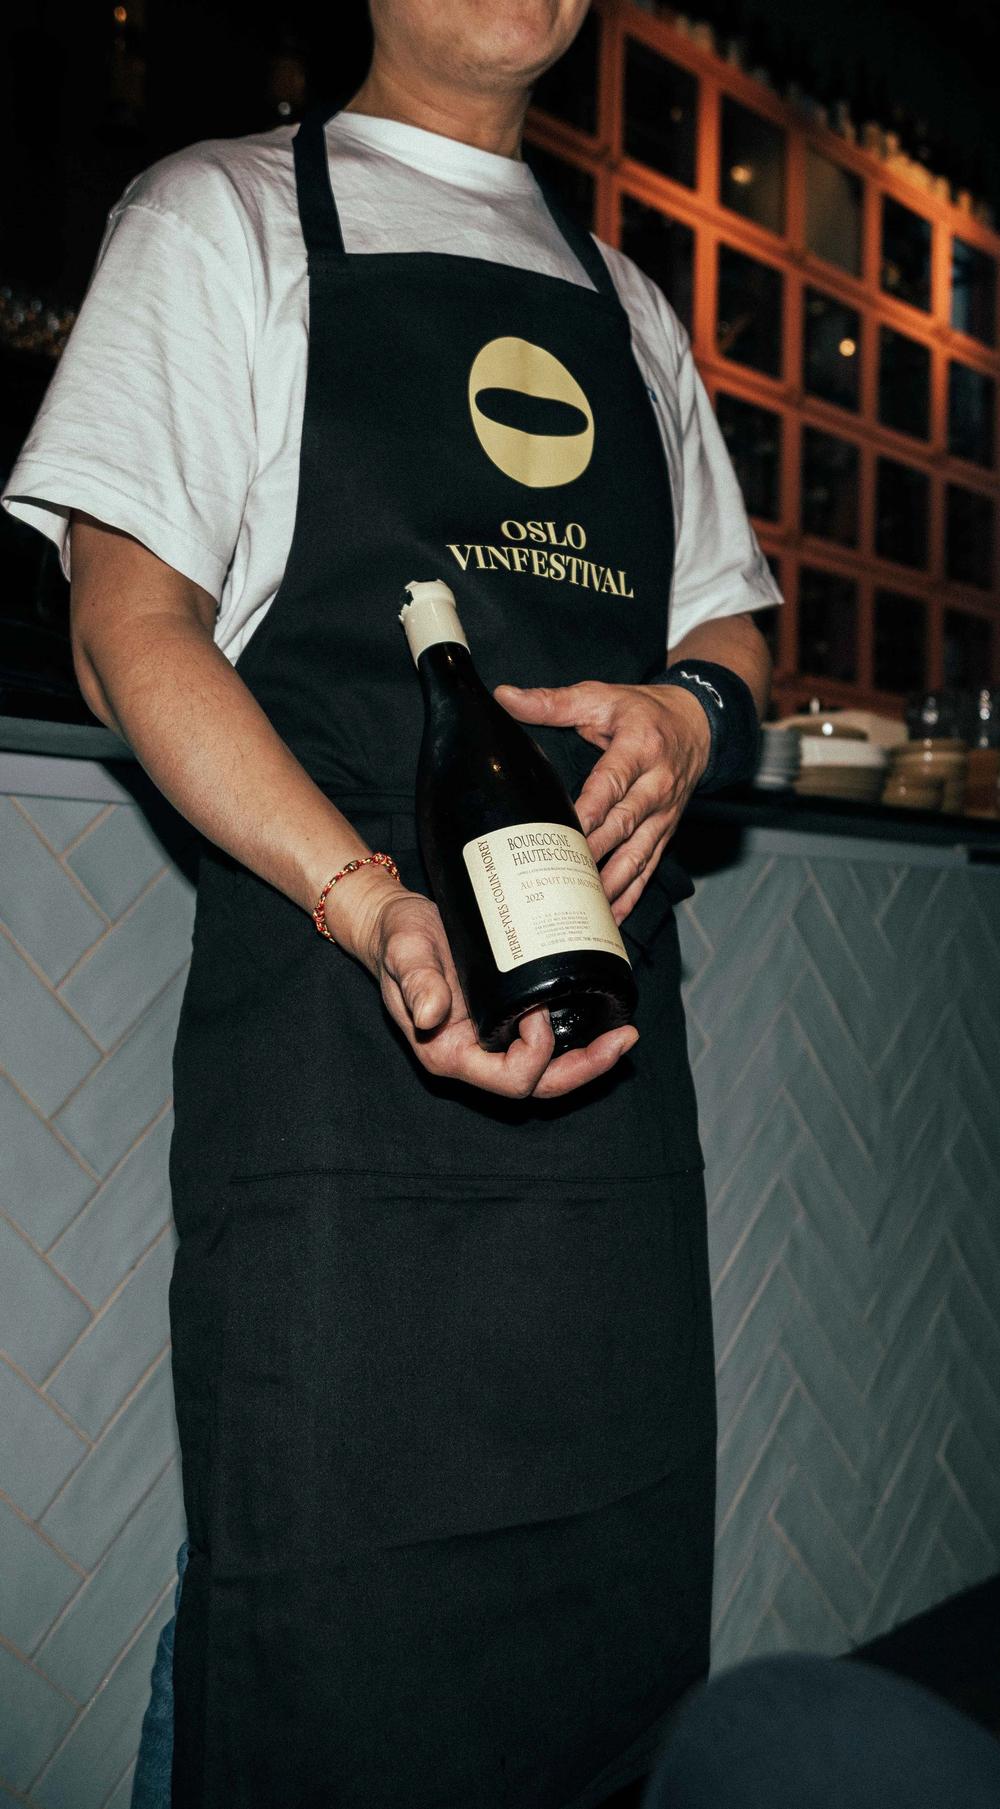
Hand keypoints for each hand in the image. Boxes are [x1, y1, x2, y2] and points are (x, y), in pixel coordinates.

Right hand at [353, 884, 637, 1100]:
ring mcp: (492, 1042)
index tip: (537, 1006)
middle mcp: (475, 1056)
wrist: (395, 926)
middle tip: (624, 1038)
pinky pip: (547, 1043)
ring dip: (590, 1057)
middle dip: (586, 1068)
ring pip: (549, 1069)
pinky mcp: (506, 1020)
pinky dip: (578, 1035)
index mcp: (450, 1054)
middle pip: (540, 1084)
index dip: (536, 1051)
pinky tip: (602, 1013)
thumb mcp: (404, 952)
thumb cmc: (398, 939)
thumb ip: (416, 981)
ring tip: (625, 1033)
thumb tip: (432, 1012)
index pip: (510, 1079)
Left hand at [495, 679, 711, 924]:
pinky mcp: (665, 832)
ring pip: (638, 854)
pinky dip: (632, 895)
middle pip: (624, 824)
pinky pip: (649, 867)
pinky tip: (612, 919)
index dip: (590, 808)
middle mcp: (657, 785)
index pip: (612, 782)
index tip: (566, 828)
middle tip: (565, 876)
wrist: (698, 724)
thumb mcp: (600, 697)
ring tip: (587, 909)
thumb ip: (553, 702)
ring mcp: (664, 814)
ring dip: (613, 883)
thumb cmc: (643, 712)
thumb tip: (505, 697)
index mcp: (640, 749)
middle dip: (596, 852)